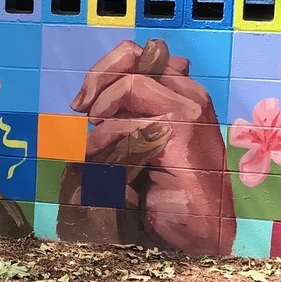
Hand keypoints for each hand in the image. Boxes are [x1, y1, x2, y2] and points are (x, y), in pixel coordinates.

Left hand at [57, 38, 233, 253]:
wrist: (198, 227)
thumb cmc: (169, 190)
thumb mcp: (140, 143)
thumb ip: (127, 116)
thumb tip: (92, 99)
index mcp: (182, 92)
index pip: (140, 54)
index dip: (105, 69)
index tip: (84, 100)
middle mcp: (188, 94)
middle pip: (134, 56)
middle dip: (98, 79)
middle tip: (82, 109)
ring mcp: (190, 111)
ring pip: (130, 85)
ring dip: (102, 118)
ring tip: (92, 148)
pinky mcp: (182, 133)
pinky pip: (130, 123)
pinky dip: (106, 143)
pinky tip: (100, 163)